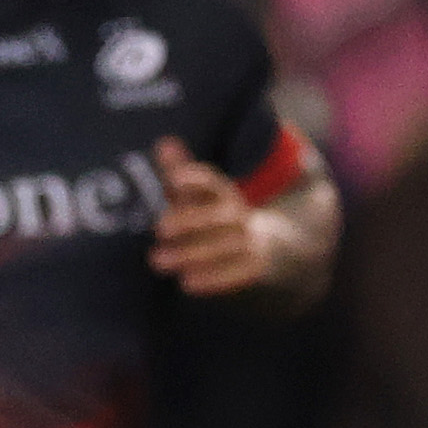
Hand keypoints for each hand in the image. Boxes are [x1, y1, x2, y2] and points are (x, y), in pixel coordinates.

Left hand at [148, 137, 272, 296]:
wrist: (270, 246)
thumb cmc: (218, 216)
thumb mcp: (200, 194)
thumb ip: (180, 171)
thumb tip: (163, 143)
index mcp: (223, 193)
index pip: (211, 182)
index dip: (194, 179)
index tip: (173, 180)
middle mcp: (238, 215)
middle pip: (216, 216)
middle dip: (188, 221)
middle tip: (158, 228)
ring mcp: (249, 241)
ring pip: (223, 246)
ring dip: (191, 254)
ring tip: (157, 261)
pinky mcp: (254, 267)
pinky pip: (235, 273)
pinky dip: (213, 279)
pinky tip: (187, 283)